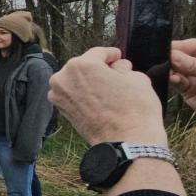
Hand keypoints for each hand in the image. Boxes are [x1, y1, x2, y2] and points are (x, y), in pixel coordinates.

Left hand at [49, 47, 167, 144]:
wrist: (126, 142)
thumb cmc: (134, 110)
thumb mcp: (136, 78)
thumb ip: (122, 67)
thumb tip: (116, 66)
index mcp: (81, 65)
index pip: (98, 53)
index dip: (111, 54)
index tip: (117, 56)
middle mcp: (63, 78)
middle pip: (84, 66)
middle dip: (98, 69)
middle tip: (114, 73)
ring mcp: (59, 96)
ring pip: (76, 81)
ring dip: (89, 82)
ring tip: (107, 88)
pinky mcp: (62, 111)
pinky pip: (74, 95)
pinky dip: (84, 95)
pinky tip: (99, 100)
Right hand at [171, 38, 195, 128]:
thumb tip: (173, 56)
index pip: (195, 46)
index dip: (181, 47)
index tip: (167, 49)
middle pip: (184, 57)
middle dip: (174, 59)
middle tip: (164, 60)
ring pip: (179, 70)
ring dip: (171, 70)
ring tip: (167, 71)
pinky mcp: (191, 92)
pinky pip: (179, 83)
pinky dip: (173, 81)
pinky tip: (172, 79)